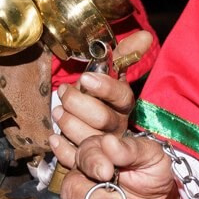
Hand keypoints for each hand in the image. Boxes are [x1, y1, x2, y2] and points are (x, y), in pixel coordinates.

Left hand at [49, 30, 153, 170]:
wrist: (87, 131)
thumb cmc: (95, 99)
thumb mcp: (107, 76)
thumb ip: (123, 56)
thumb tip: (144, 35)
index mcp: (122, 106)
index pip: (122, 97)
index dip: (105, 88)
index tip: (86, 79)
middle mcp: (117, 128)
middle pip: (105, 120)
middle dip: (81, 104)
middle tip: (64, 94)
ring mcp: (102, 147)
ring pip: (90, 139)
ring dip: (70, 124)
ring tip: (57, 113)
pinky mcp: (86, 163)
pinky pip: (75, 159)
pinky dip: (62, 150)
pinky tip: (54, 139)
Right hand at [57, 132, 179, 198]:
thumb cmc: (153, 173)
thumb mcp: (151, 155)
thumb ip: (131, 148)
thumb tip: (109, 142)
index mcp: (96, 154)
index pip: (82, 155)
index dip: (92, 164)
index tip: (107, 172)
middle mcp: (83, 178)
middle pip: (70, 188)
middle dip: (96, 198)